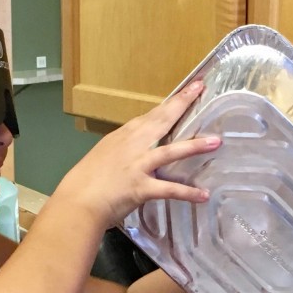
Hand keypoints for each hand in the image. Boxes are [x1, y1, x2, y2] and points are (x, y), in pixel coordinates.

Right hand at [54, 80, 220, 228]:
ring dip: (194, 146)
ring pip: (170, 150)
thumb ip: (122, 154)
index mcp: (122, 137)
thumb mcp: (103, 159)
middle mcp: (132, 146)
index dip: (170, 103)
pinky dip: (187, 193)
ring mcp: (137, 165)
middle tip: (200, 89)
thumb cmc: (85, 184)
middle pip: (161, 120)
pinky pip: (169, 189)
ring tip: (216, 141)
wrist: (77, 203)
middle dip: (182, 103)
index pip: (150, 115)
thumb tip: (135, 155)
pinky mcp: (141, 187)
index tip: (186, 90)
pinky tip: (203, 195)